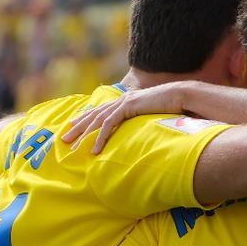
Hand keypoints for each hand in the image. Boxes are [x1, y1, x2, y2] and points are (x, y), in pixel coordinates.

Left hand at [61, 81, 195, 152]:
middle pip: (94, 115)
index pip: (102, 110)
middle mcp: (122, 100)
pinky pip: (109, 124)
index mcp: (127, 100)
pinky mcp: (128, 107)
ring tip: (73, 147)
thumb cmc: (174, 106)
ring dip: (84, 135)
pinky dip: (100, 138)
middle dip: (78, 127)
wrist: (182, 96)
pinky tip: (94, 149)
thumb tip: (145, 131)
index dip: (86, 118)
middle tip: (64, 138)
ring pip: (98, 120)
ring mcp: (124, 102)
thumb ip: (146, 120)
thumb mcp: (155, 115)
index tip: (74, 126)